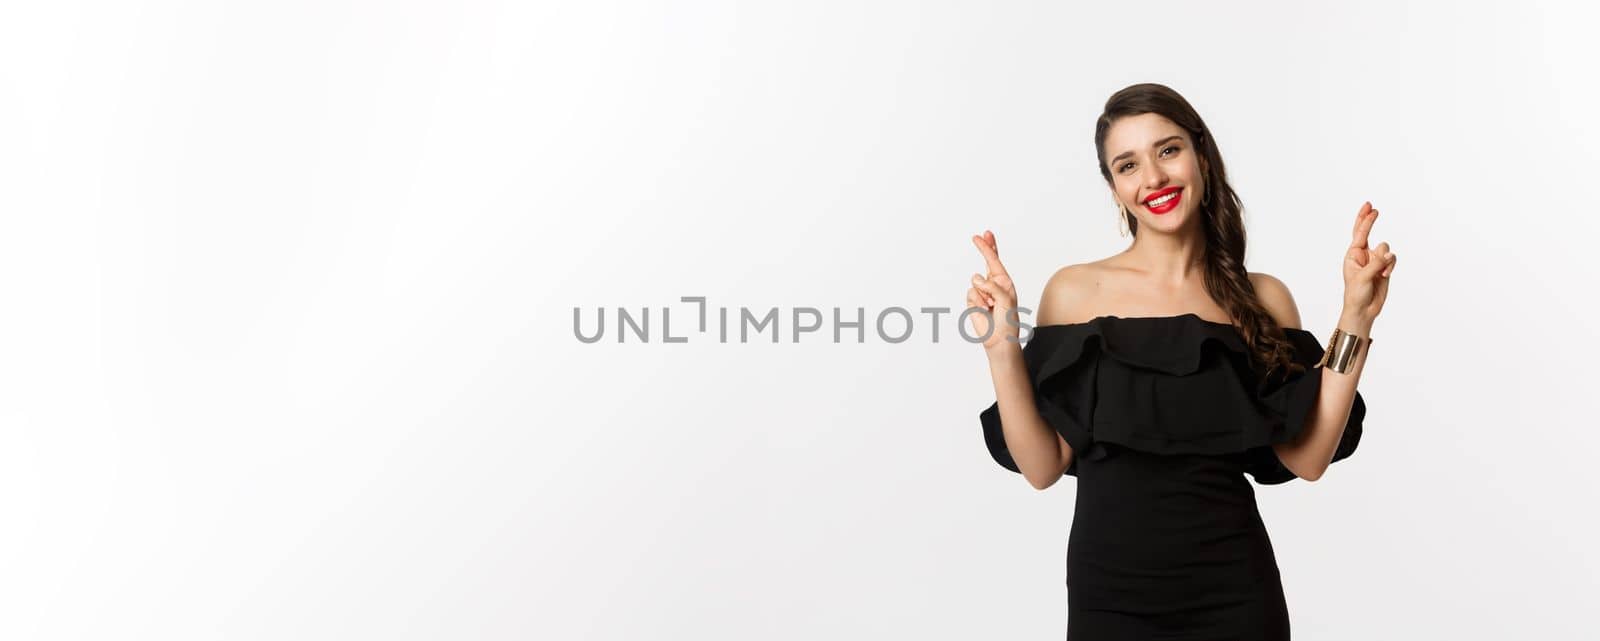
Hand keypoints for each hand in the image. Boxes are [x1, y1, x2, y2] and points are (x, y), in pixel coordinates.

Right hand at [967, 230, 1020, 350]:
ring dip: (984, 294)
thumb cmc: (1008, 321)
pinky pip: (970, 293)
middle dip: (984, 249)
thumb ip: (993, 287)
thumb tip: (976, 279)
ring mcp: (982, 292)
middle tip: (978, 236)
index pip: (995, 261)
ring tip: (992, 306)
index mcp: (1004, 282)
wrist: (999, 339)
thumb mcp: (1006, 300)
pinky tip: (984, 310)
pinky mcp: (972, 300)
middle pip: (986, 262)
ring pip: (975, 282)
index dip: (989, 247)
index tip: (984, 234)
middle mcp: (993, 284)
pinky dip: (977, 302)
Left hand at [1342, 202, 1396, 322]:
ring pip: (1386, 249)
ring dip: (1386, 260)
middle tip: (1372, 208)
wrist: (1364, 309)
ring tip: (1381, 273)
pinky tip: (1385, 275)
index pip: (1359, 234)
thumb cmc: (1356, 294)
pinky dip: (1391, 266)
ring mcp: (1375, 260)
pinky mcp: (1385, 267)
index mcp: (1353, 255)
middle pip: (1368, 233)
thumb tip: (1388, 254)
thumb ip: (1376, 264)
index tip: (1371, 208)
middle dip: (1369, 221)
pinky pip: (1392, 259)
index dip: (1365, 220)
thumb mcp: (1363, 277)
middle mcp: (1364, 255)